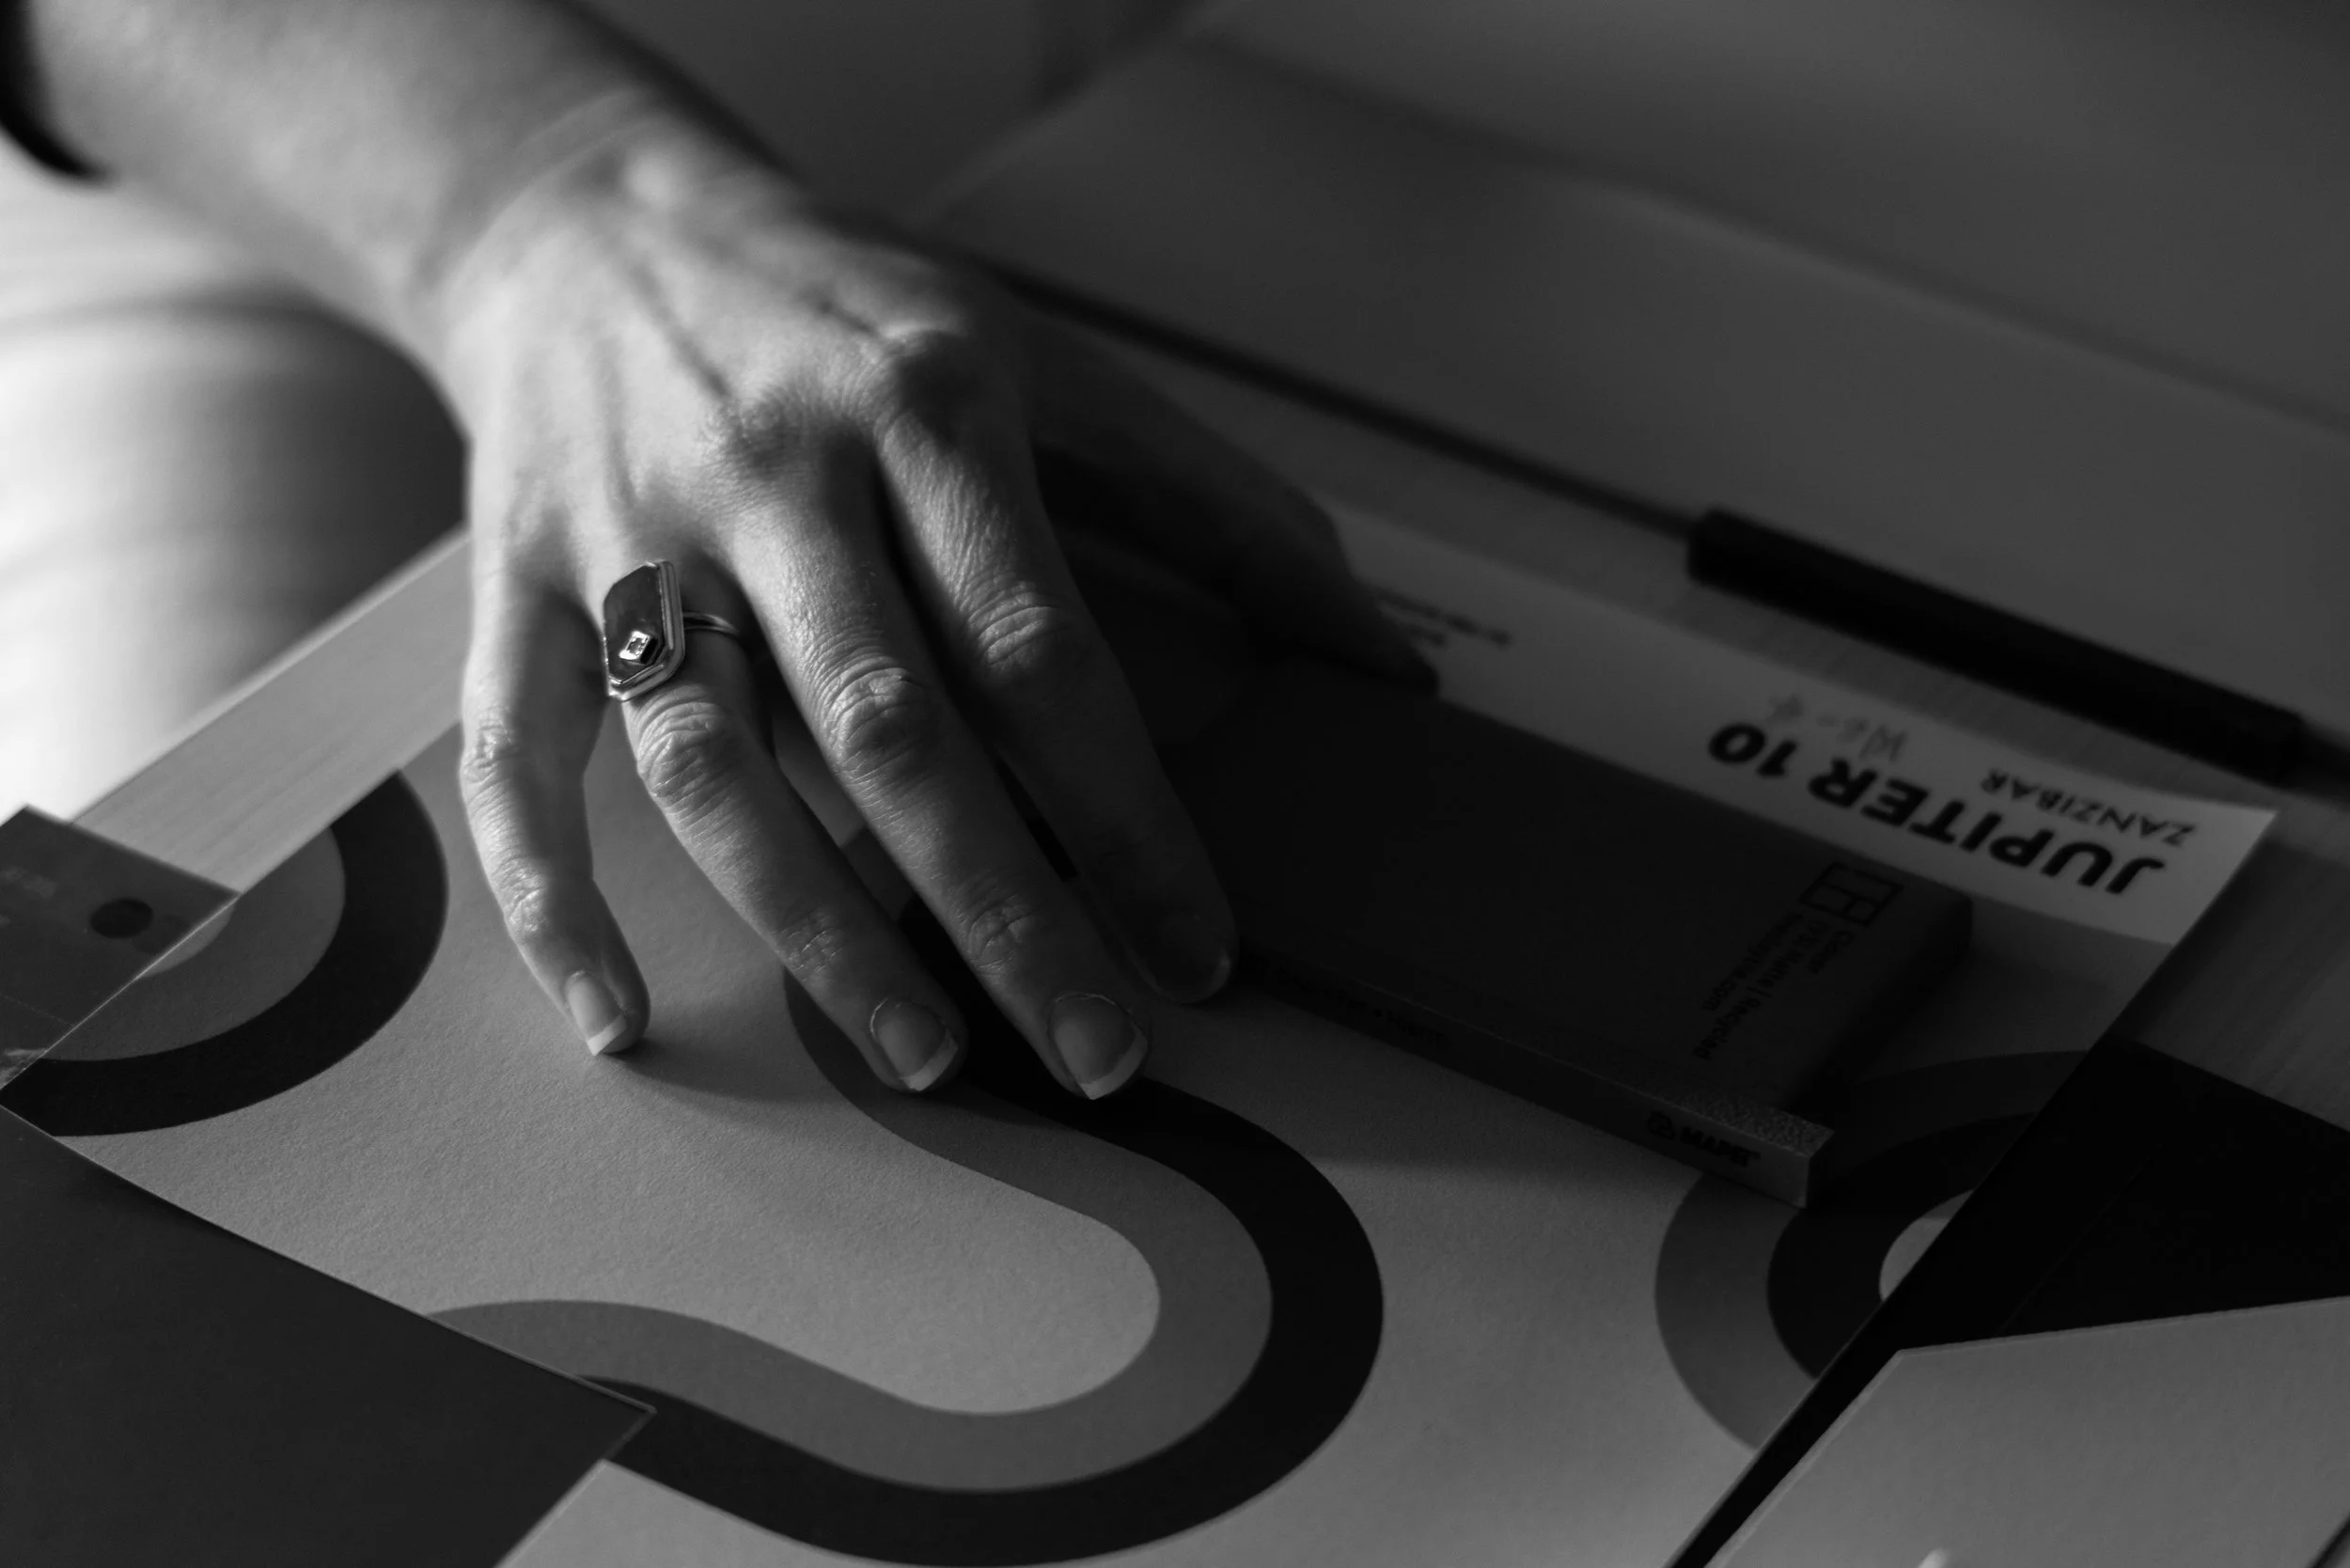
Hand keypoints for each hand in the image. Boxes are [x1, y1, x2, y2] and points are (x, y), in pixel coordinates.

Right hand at [436, 117, 1420, 1096]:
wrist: (585, 217)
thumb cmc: (848, 308)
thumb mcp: (1046, 355)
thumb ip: (1216, 501)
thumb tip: (1378, 655)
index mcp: (924, 409)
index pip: (1041, 649)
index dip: (1129, 816)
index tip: (1201, 950)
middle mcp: (772, 477)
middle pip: (890, 732)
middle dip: (1005, 912)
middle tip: (1096, 1054)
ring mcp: (627, 538)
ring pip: (714, 766)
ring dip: (818, 930)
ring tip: (926, 1057)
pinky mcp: (513, 586)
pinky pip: (511, 759)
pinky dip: (549, 899)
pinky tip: (620, 1014)